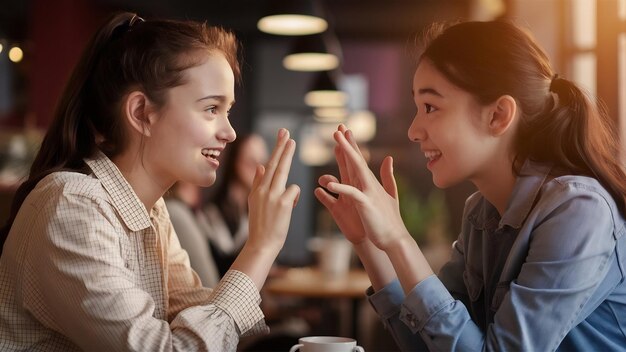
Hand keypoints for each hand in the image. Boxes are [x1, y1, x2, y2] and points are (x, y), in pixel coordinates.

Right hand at [246, 129, 299, 253]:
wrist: (261, 245)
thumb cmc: (261, 226)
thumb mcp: (255, 204)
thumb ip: (258, 184)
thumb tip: (260, 166)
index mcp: (256, 191)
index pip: (267, 166)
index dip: (275, 151)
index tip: (281, 137)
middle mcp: (262, 190)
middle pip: (274, 164)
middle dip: (280, 145)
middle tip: (287, 132)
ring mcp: (272, 196)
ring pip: (282, 170)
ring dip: (287, 155)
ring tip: (291, 140)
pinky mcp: (282, 203)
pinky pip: (294, 190)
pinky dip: (295, 196)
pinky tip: (291, 205)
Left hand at [322, 126, 408, 251]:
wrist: (395, 238)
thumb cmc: (389, 219)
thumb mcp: (389, 194)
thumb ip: (387, 176)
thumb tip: (389, 158)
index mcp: (371, 182)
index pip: (360, 160)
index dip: (352, 145)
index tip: (345, 131)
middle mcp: (370, 184)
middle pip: (357, 159)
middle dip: (347, 143)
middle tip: (338, 128)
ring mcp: (368, 193)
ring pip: (356, 169)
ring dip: (347, 155)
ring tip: (337, 142)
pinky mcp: (365, 205)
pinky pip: (352, 194)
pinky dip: (341, 188)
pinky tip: (329, 184)